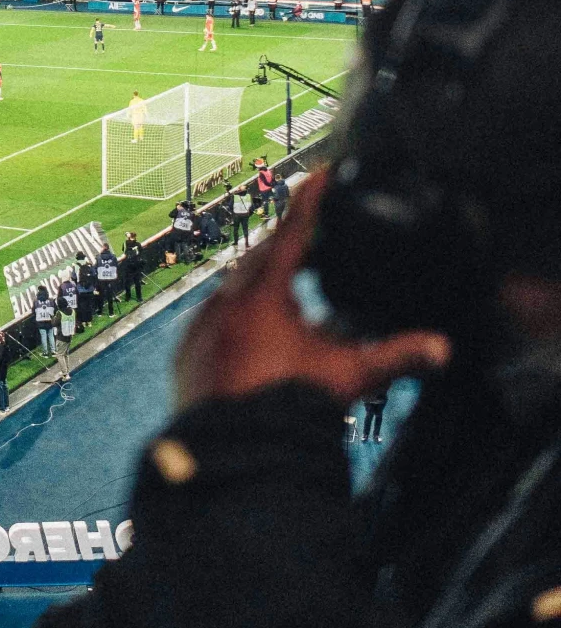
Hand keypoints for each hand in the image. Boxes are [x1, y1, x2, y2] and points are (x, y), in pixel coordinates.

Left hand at [173, 171, 452, 411]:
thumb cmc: (289, 408)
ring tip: (286, 292)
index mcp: (263, 295)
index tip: (320, 173)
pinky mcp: (186, 355)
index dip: (310, 202)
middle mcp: (226, 302)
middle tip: (311, 242)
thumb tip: (441, 348)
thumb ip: (395, 357)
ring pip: (231, 290)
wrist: (233, 454)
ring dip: (259, 286)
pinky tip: (250, 333)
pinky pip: (211, 322)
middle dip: (287, 248)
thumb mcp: (348, 376)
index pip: (293, 234)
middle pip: (259, 259)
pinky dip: (234, 319)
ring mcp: (201, 328)